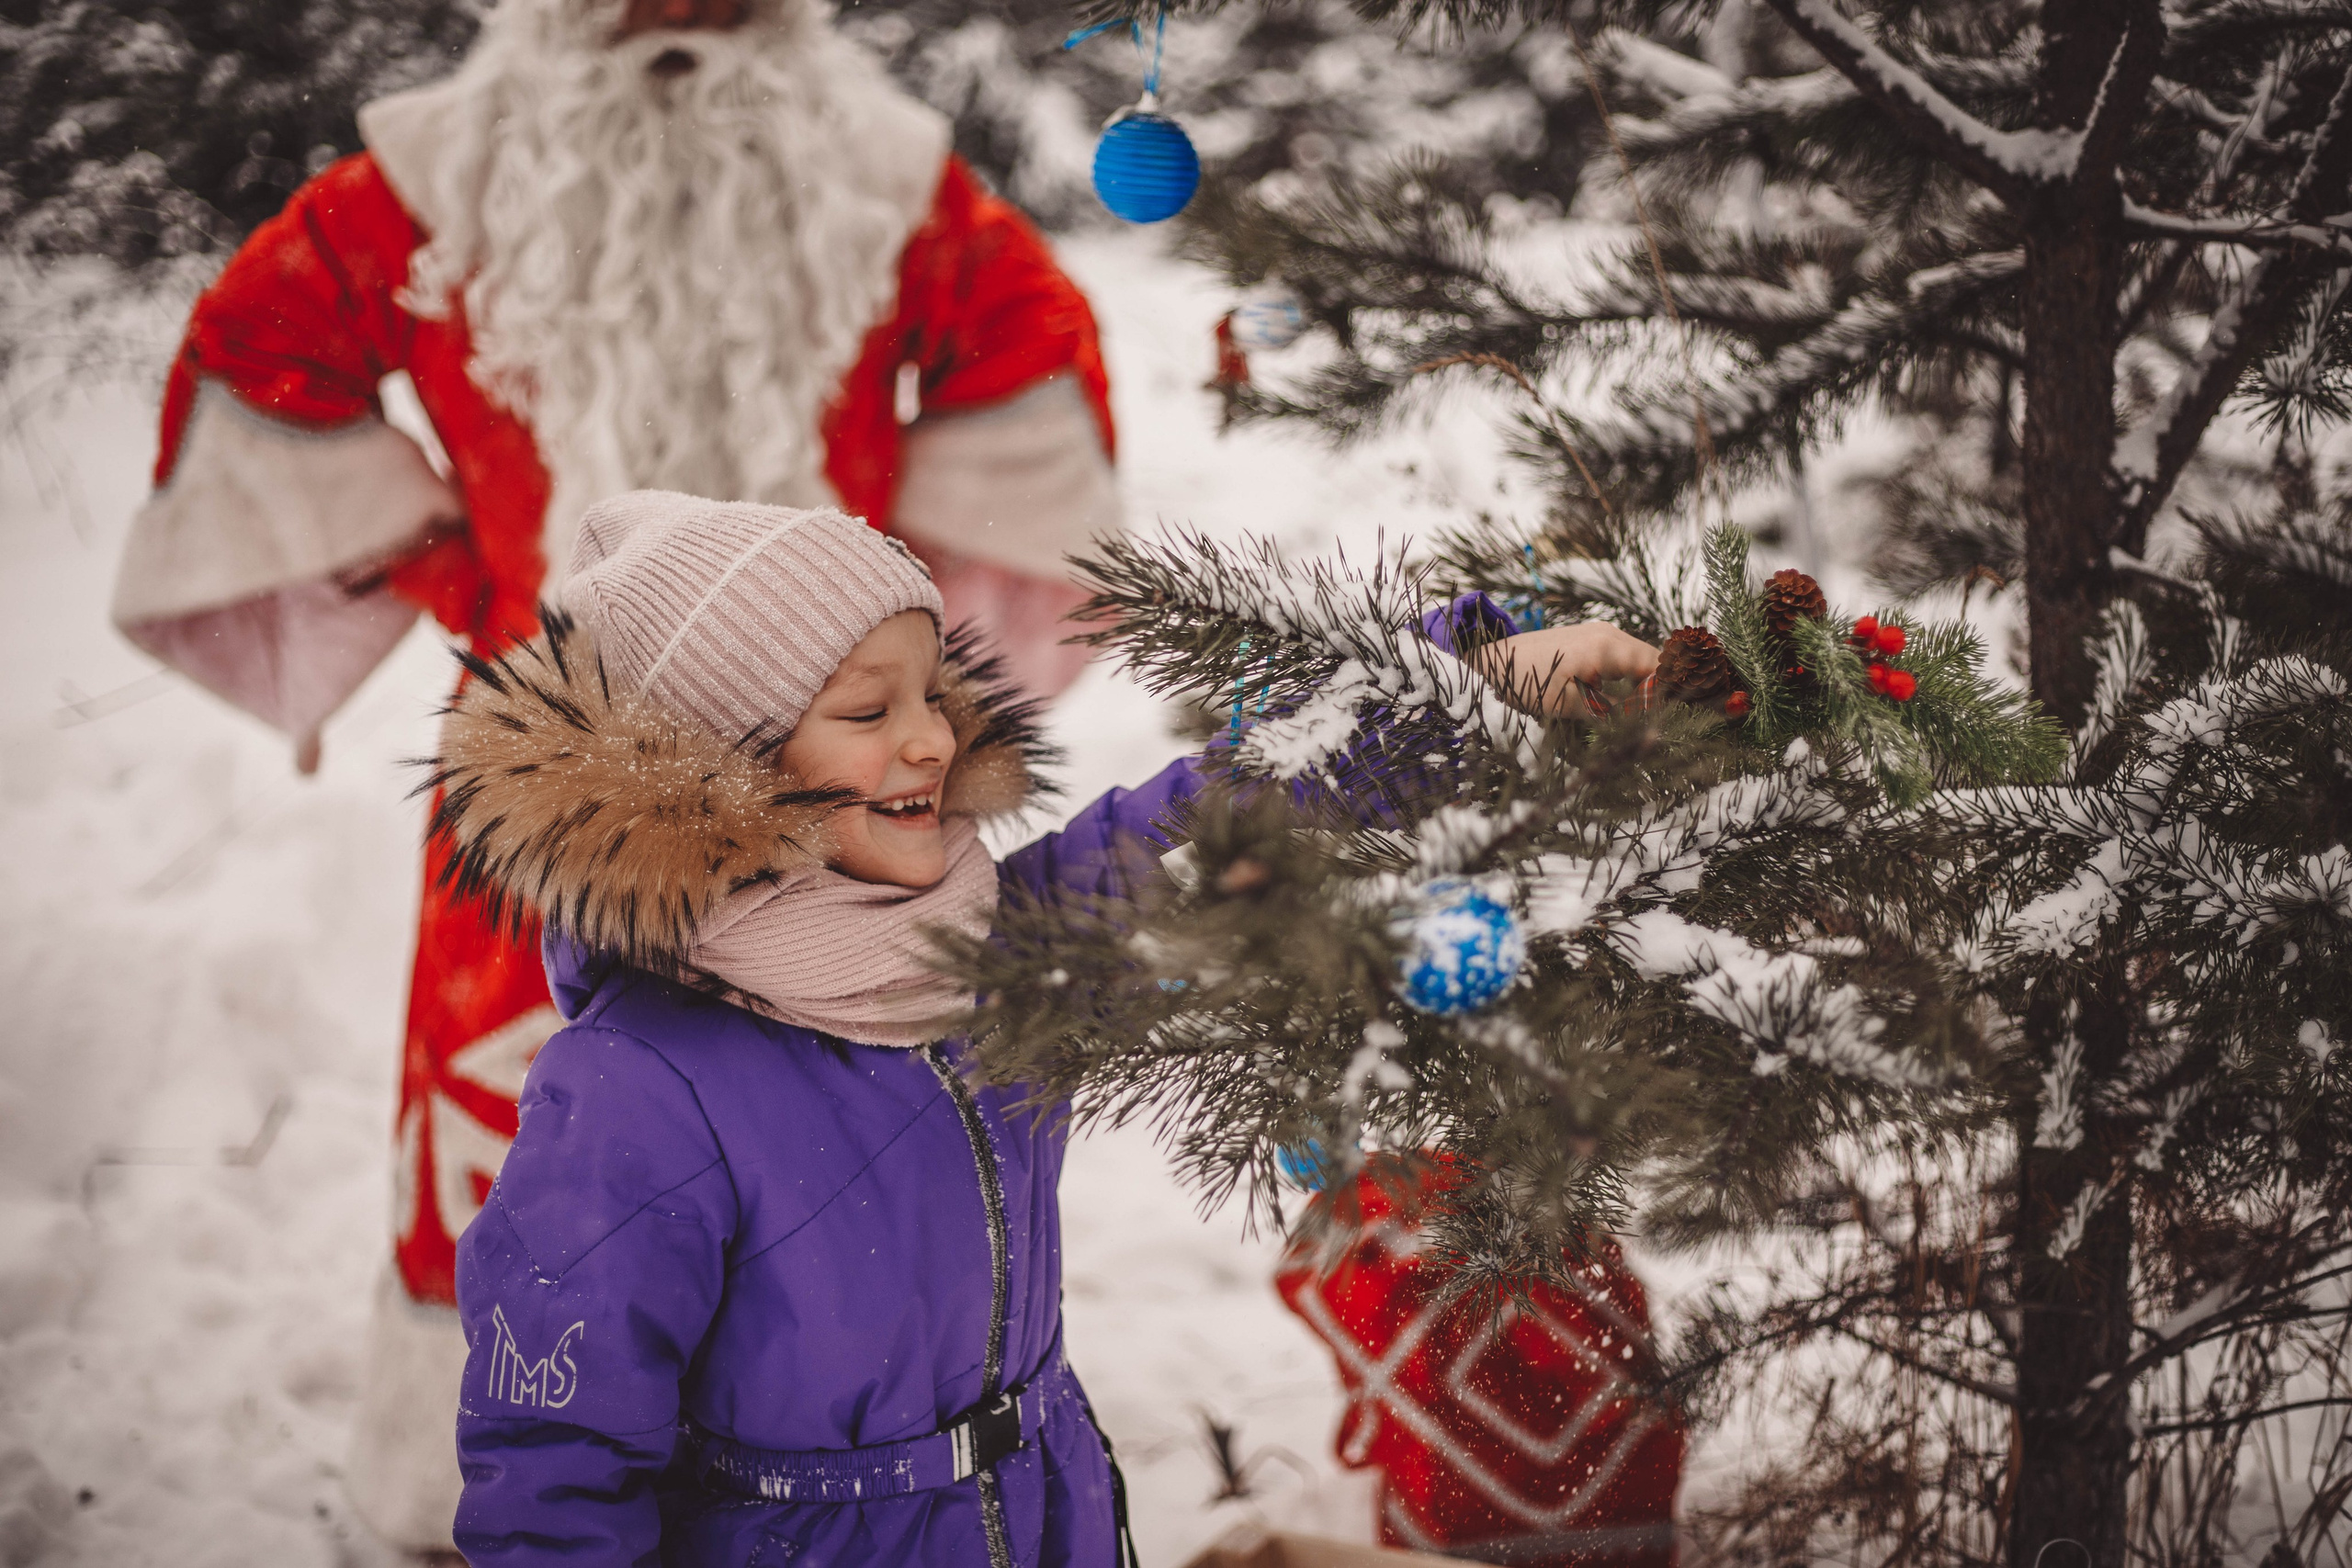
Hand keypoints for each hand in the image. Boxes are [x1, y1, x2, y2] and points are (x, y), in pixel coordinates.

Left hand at [1467, 622, 1659, 719]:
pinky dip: (1629, 673)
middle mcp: (1608, 633)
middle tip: (1651, 717)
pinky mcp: (1590, 637)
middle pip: (1652, 658)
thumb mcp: (1569, 705)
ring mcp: (1599, 632)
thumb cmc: (1526, 682)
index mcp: (1606, 646)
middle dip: (1657, 687)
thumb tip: (1644, 725)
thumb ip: (1611, 713)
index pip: (1656, 666)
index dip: (1664, 692)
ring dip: (1643, 681)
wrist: (1493, 660)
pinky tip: (1622, 695)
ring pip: (1638, 656)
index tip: (1661, 718)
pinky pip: (1622, 654)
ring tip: (1638, 709)